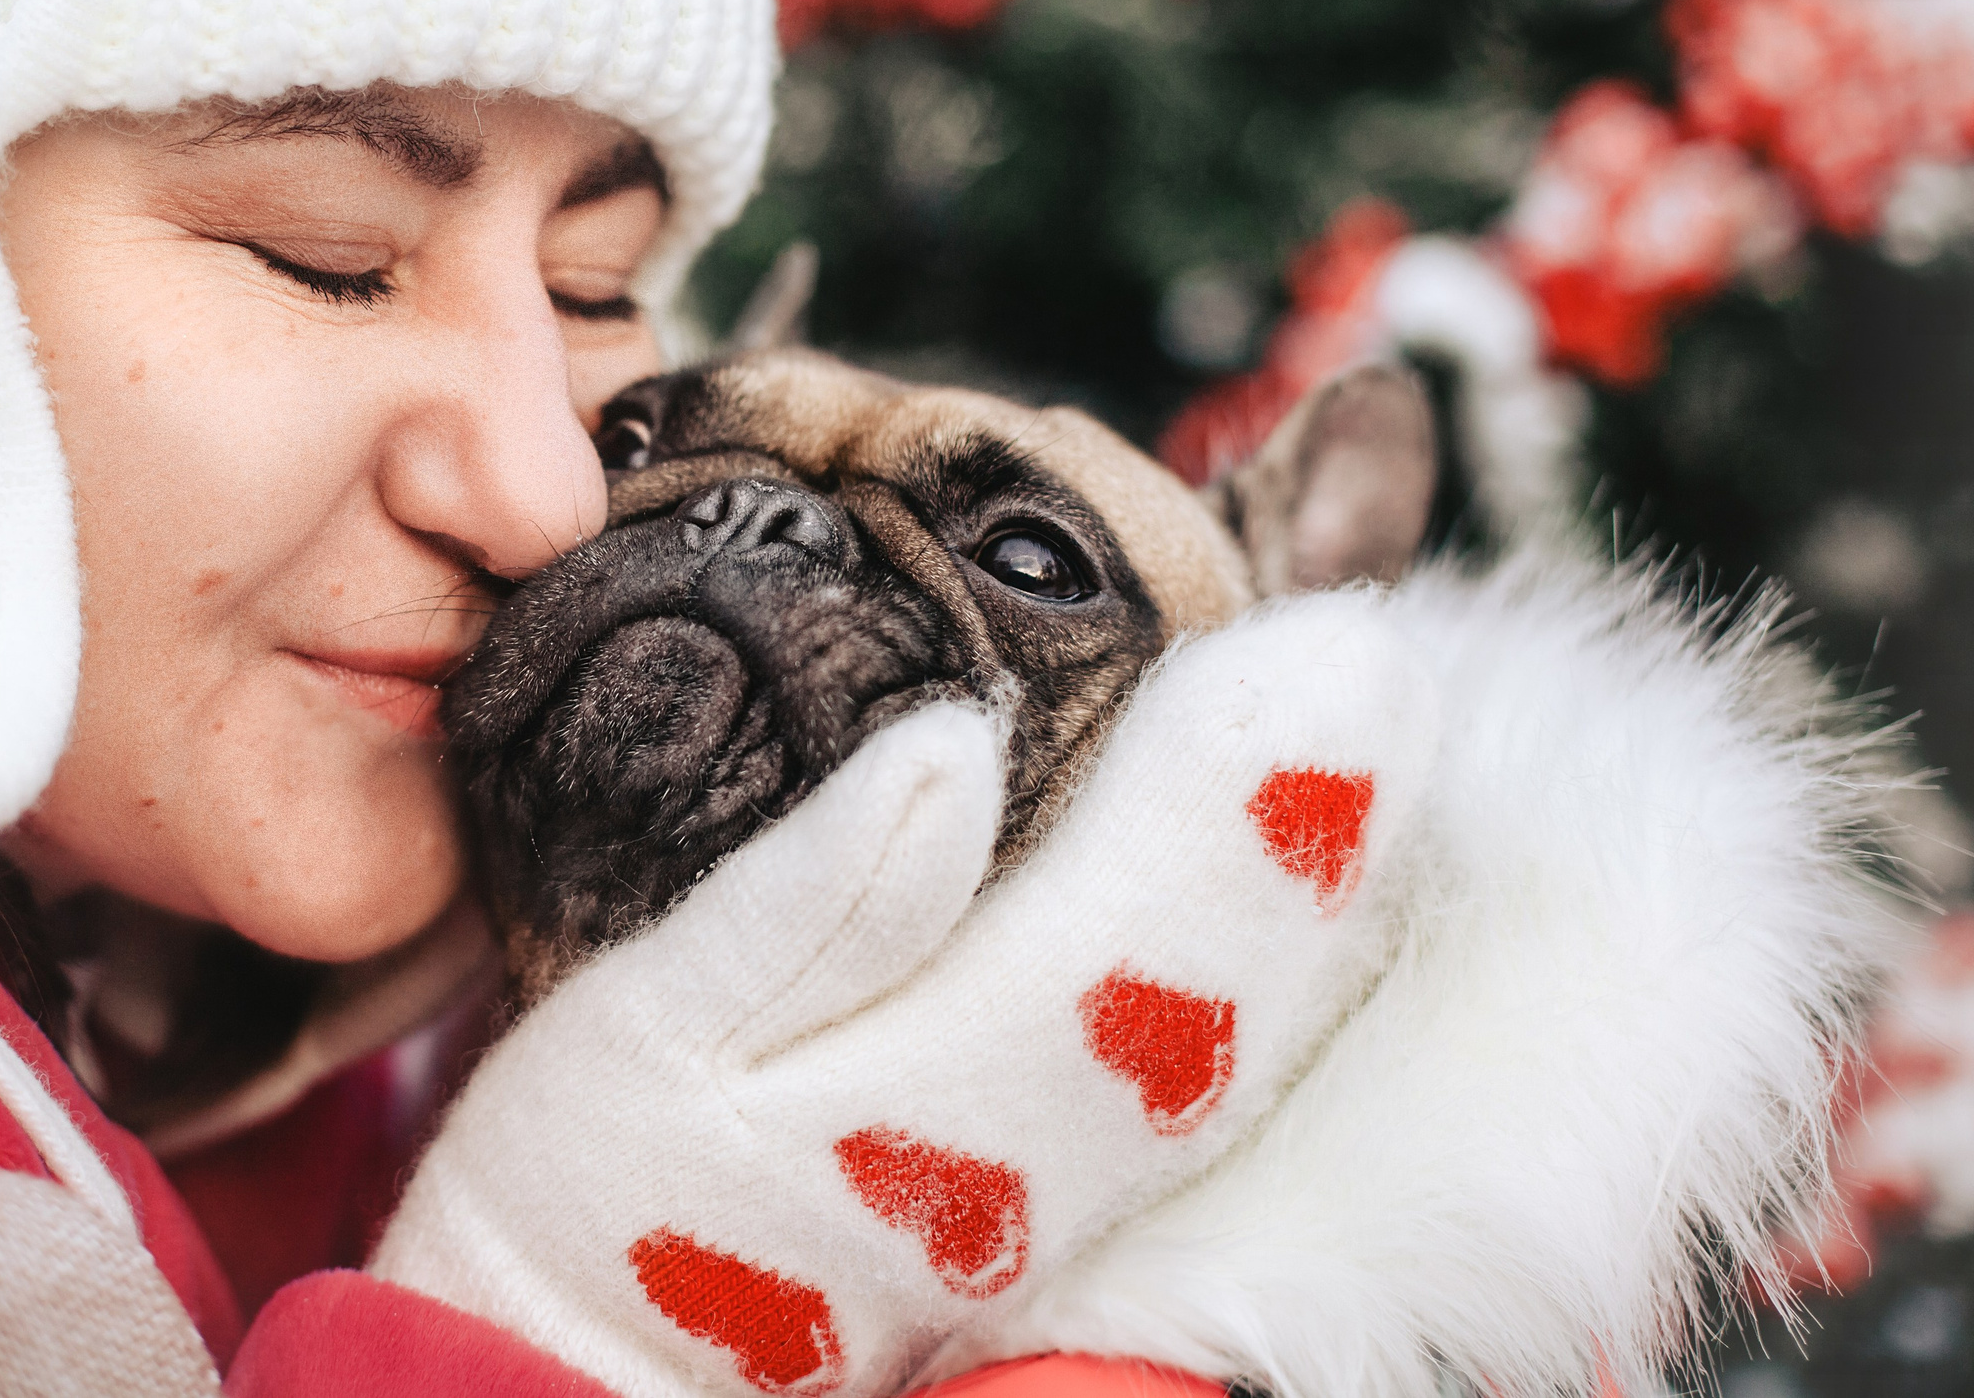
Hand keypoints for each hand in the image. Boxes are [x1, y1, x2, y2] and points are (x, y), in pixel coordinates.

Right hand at [374, 592, 1438, 1396]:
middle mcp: (1036, 1161)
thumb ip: (806, 898)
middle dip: (1325, 818)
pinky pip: (1192, 1083)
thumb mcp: (647, 1028)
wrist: (583, 1361)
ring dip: (1319, 888)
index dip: (1246, 785)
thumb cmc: (593, 1188)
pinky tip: (1288, 896)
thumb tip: (953, 746)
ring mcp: (1054, 1197)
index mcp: (936, 1097)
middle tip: (1390, 661)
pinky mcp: (1042, 1207)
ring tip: (1376, 743)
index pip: (1138, 921)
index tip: (1333, 648)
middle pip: (1225, 981)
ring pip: (1232, 1039)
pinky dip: (1256, 971)